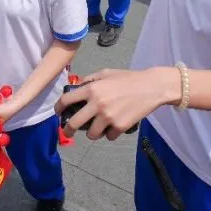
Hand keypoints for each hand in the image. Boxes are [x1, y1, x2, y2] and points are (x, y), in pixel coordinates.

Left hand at [56, 67, 178, 140]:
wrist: (152, 87)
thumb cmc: (129, 78)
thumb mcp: (106, 73)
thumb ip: (90, 80)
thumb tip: (77, 88)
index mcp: (92, 89)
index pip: (66, 100)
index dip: (58, 108)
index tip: (58, 113)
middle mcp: (97, 104)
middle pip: (74, 123)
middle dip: (68, 130)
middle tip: (68, 131)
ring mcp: (108, 117)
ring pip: (91, 135)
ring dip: (92, 133)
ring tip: (98, 128)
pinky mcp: (120, 126)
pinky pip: (109, 137)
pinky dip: (110, 134)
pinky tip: (115, 126)